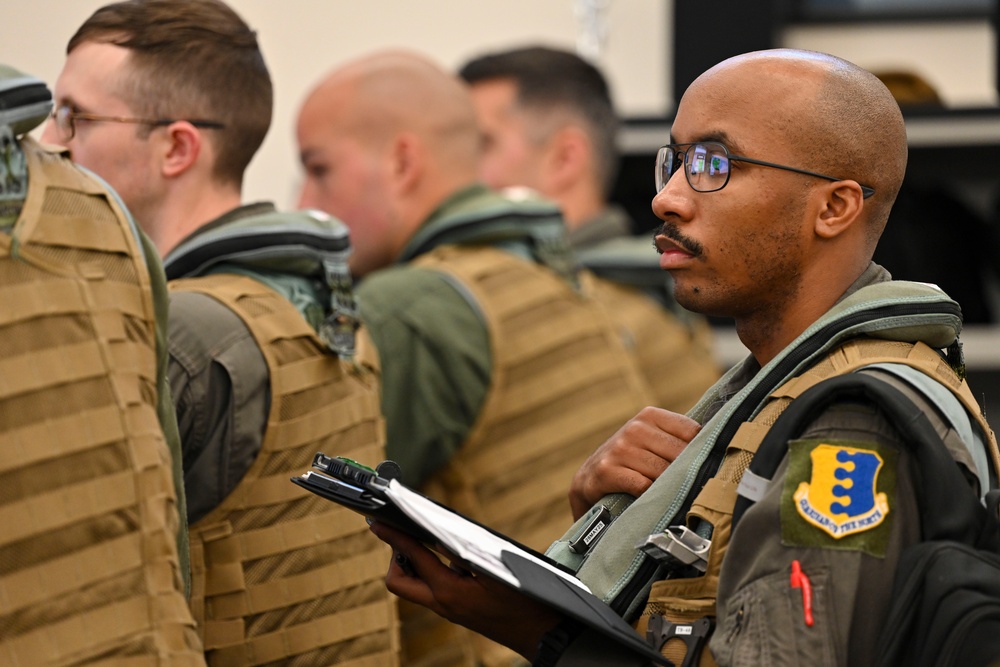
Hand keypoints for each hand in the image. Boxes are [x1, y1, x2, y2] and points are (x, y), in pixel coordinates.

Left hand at [369, 521, 562, 659]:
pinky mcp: (457, 611)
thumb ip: (463, 552)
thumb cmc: (525, 602)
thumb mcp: (495, 569)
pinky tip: (450, 559)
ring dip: (413, 565)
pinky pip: (431, 591)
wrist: (542, 633)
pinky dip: (431, 572)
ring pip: (414, 587)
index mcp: (449, 592)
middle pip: (398, 582)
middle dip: (396, 557)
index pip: (412, 559)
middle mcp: (442, 604)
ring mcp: (448, 610)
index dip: (393, 537)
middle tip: (406, 537)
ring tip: (427, 543)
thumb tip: (438, 533)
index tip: (378, 522)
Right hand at [569, 406, 699, 518]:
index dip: (700, 451)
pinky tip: (648, 498)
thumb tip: (721, 446)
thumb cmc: (630, 462)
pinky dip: (649, 496)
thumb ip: (677, 440)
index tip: (705, 466)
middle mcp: (634, 428)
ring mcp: (619, 449)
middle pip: (679, 454)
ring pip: (662, 471)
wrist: (588, 480)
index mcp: (649, 416)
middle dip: (685, 473)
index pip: (691, 431)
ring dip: (668, 487)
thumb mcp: (651, 442)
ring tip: (670, 495)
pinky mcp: (606, 470)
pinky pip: (642, 486)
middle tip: (690, 487)